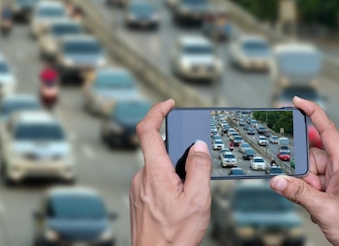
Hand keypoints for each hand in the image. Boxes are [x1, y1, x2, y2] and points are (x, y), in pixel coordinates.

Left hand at [130, 99, 211, 245]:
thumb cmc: (174, 236)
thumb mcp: (197, 200)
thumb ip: (199, 168)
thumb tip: (198, 146)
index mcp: (155, 172)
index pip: (147, 129)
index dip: (157, 111)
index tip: (170, 104)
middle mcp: (142, 176)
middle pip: (158, 150)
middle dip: (179, 153)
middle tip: (196, 168)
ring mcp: (139, 188)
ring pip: (158, 168)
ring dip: (175, 173)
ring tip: (189, 195)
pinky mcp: (139, 198)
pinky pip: (154, 181)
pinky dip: (169, 183)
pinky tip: (180, 202)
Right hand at [270, 96, 338, 245]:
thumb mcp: (324, 209)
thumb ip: (297, 193)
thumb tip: (277, 180)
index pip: (326, 130)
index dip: (312, 112)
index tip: (297, 101)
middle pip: (310, 157)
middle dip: (301, 172)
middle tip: (298, 185)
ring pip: (310, 174)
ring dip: (305, 188)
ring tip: (313, 204)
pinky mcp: (337, 193)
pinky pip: (315, 186)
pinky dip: (310, 196)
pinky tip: (317, 209)